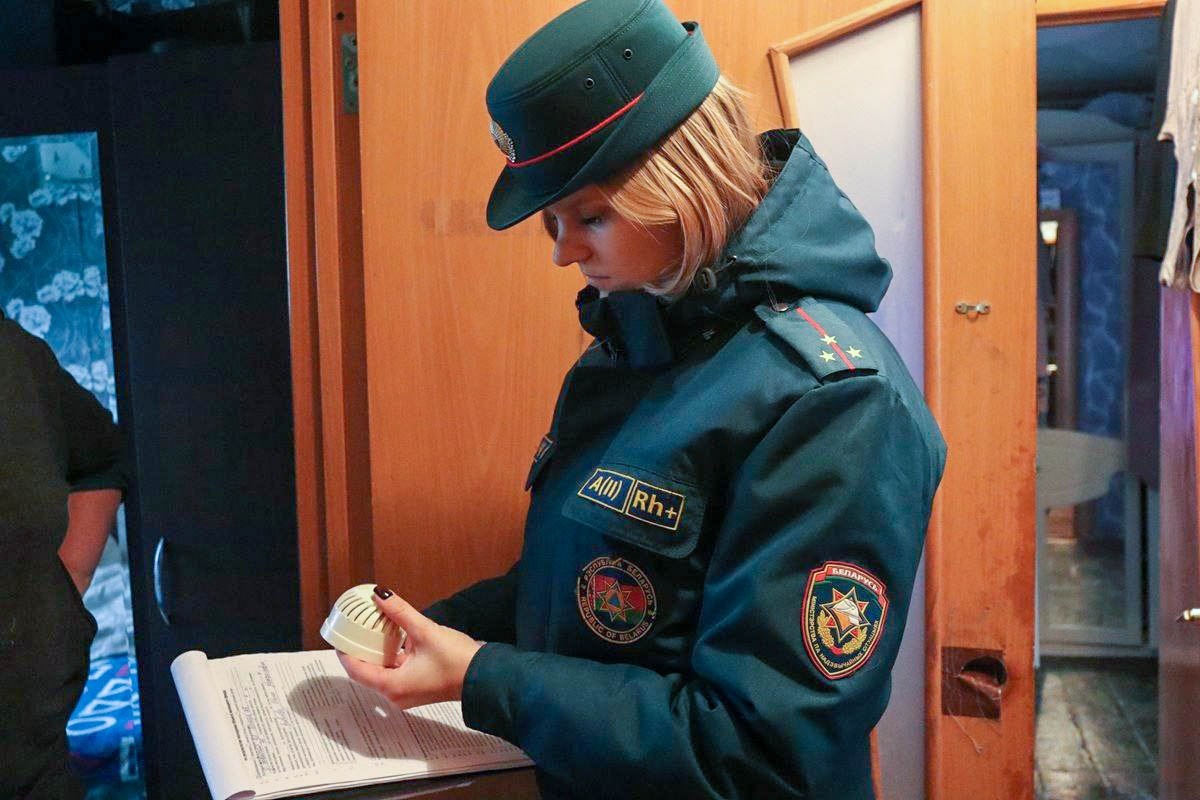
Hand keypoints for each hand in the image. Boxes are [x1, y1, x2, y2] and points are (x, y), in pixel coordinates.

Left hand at [336, 589, 483, 708]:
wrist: (485, 677)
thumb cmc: (457, 661)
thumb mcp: (426, 632)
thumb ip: (401, 613)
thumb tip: (381, 595)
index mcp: (392, 686)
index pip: (356, 670)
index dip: (345, 652)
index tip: (340, 635)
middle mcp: (396, 694)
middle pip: (367, 671)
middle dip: (361, 649)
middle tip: (355, 628)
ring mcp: (408, 691)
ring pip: (383, 670)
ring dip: (377, 651)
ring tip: (371, 629)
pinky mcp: (418, 686)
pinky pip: (397, 670)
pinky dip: (392, 655)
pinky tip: (394, 637)